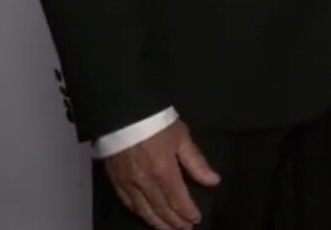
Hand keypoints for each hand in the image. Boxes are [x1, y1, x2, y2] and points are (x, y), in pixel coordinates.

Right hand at [104, 120, 219, 229]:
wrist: (125, 113)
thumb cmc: (158, 122)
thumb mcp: (182, 137)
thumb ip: (196, 162)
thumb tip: (214, 181)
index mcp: (164, 172)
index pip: (178, 200)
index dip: (187, 212)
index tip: (196, 220)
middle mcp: (146, 184)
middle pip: (162, 210)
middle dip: (174, 222)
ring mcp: (129, 185)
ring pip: (145, 211)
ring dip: (158, 223)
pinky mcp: (116, 182)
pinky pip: (129, 204)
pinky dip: (140, 214)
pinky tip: (146, 216)